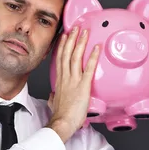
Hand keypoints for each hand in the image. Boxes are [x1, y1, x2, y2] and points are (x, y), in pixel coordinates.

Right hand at [47, 26, 100, 142]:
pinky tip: (97, 47)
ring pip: (76, 57)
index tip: (64, 36)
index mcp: (59, 81)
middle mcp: (65, 77)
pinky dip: (93, 56)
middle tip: (75, 27)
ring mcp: (74, 80)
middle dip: (71, 39)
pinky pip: (89, 68)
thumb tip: (52, 95)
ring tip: (84, 31)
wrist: (62, 122)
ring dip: (80, 42)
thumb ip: (53, 97)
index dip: (62, 46)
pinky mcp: (83, 86)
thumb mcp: (53, 103)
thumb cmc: (59, 115)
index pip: (60, 59)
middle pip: (67, 53)